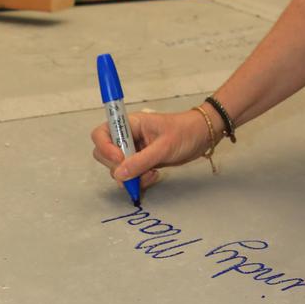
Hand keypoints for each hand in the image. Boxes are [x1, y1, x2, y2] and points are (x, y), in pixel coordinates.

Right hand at [91, 109, 215, 192]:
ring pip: (118, 168)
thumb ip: (141, 161)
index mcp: (130, 124)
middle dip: (118, 167)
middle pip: (105, 154)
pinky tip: (154, 175)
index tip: (119, 160)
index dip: (105, 148)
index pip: (101, 133)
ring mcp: (134, 150)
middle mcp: (128, 137)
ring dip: (131, 177)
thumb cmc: (185, 132)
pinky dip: (139, 180)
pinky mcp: (142, 162)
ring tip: (151, 174)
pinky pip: (131, 175)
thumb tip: (118, 175)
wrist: (203, 136)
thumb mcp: (164, 146)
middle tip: (136, 171)